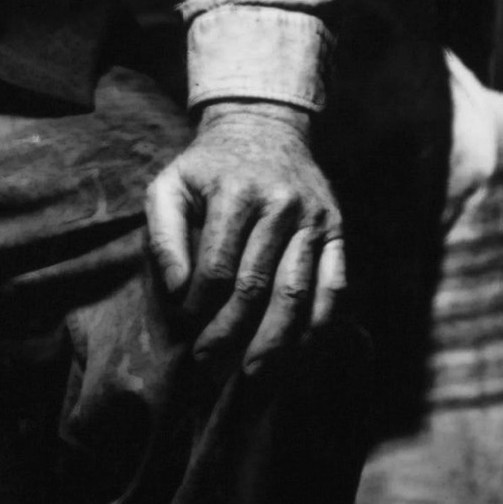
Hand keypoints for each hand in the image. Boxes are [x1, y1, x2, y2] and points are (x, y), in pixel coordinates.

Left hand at [146, 102, 348, 367]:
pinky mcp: (338, 232)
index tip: (186, 335)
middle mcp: (283, 207)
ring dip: (278, 341)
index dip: (200, 308)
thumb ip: (164, 233)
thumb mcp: (170, 184)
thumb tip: (175, 287)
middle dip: (233, 334)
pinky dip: (322, 324)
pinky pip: (336, 287)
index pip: (218, 269)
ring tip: (256, 376)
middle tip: (211, 368)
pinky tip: (303, 353)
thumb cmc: (207, 166)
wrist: (264, 128)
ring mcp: (316, 221)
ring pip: (299, 293)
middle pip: (258, 287)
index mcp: (237, 195)